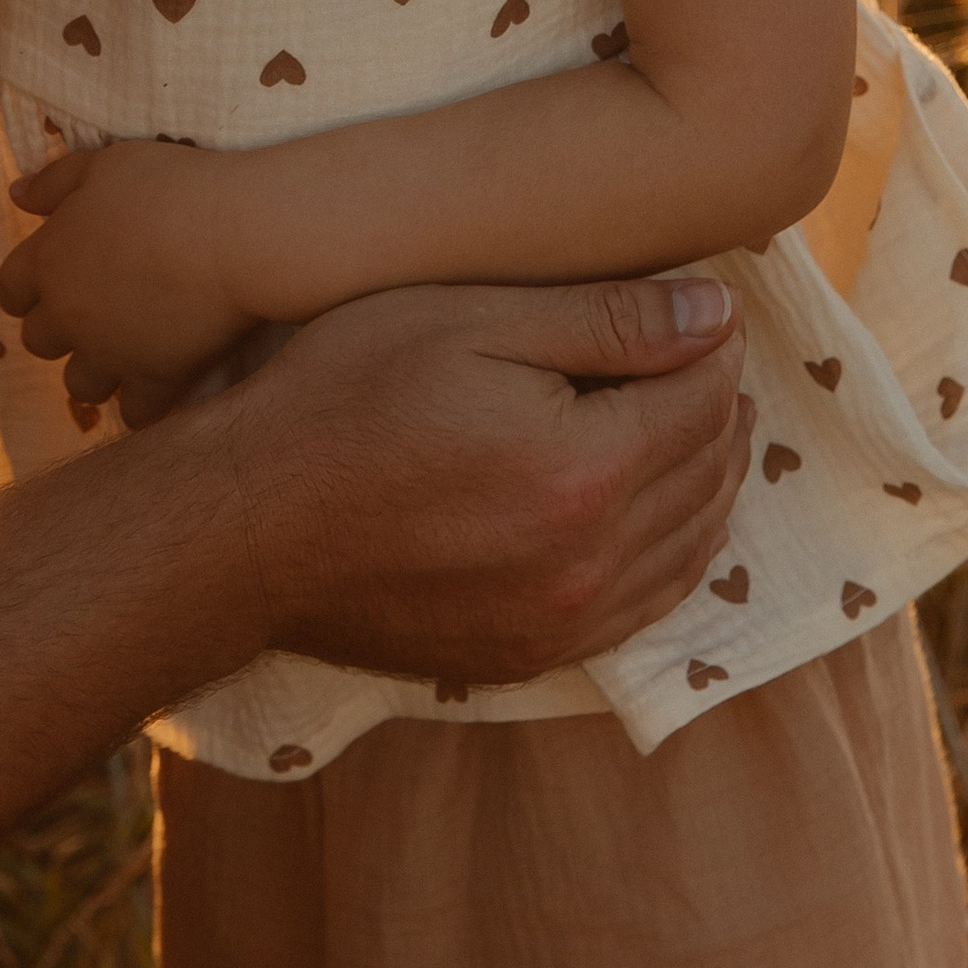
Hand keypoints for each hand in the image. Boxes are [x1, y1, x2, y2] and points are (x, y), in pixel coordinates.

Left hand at [0, 140, 249, 424]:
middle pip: (38, 341)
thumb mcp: (104, 165)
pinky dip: (143, 406)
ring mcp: (110, 353)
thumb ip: (54, 181)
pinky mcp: (156, 380)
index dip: (27, 290)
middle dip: (60, 330)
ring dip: (95, 371)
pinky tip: (158, 386)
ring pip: (79, 385)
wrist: (236, 234)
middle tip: (95, 312)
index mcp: (49, 260)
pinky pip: (136, 415)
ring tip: (124, 352)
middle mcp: (69, 314)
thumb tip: (16, 195)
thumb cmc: (170, 188)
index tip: (49, 285)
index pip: (10, 290)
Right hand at [215, 273, 749, 689]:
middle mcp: (590, 560)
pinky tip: (662, 514)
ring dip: (709, 481)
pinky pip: (645, 608)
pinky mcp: (530, 654)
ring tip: (703, 427)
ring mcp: (562, 621)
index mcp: (584, 468)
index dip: (712, 347)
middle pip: (706, 472)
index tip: (703, 314)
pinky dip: (674, 553)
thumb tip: (720, 317)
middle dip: (719, 409)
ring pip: (690, 546)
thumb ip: (605, 321)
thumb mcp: (466, 325)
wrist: (247, 528)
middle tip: (709, 362)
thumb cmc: (343, 400)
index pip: (704, 399)